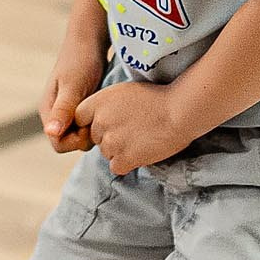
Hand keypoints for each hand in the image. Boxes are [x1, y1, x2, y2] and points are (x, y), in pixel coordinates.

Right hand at [41, 36, 105, 154]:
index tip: (91, 125)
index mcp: (48, 110)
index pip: (58, 143)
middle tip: (101, 117)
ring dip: (94, 128)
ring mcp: (68, 111)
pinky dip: (97, 121)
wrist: (90, 40)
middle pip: (70, 142)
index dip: (75, 141)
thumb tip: (50, 132)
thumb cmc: (81, 60)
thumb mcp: (73, 86)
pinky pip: (87, 124)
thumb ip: (63, 109)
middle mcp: (56, 114)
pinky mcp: (80, 107)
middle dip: (86, 136)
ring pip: (80, 134)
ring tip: (105, 111)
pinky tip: (107, 110)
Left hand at [73, 82, 195, 175]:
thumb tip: (97, 119)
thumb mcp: (123, 92)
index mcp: (97, 102)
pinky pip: (117, 167)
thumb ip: (105, 105)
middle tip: (133, 130)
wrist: (179, 111)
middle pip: (96, 138)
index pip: (80, 118)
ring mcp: (110, 142)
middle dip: (110, 137)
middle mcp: (99, 122)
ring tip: (141, 139)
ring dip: (120, 151)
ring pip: (106, 153)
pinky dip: (128, 163)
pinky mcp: (123, 159)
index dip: (93, 122)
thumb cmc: (157, 98)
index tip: (109, 123)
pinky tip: (143, 151)